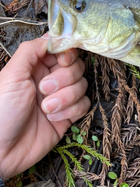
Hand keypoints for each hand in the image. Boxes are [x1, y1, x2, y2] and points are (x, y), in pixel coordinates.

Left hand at [0, 35, 89, 179]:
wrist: (0, 151)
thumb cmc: (1, 112)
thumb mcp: (11, 75)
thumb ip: (32, 50)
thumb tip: (53, 35)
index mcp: (35, 66)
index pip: (62, 48)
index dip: (67, 52)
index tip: (62, 60)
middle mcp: (50, 78)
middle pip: (76, 65)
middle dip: (64, 78)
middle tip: (43, 90)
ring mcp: (60, 97)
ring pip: (82, 84)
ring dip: (65, 97)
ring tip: (45, 108)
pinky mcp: (68, 115)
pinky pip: (84, 104)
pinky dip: (71, 110)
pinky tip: (52, 118)